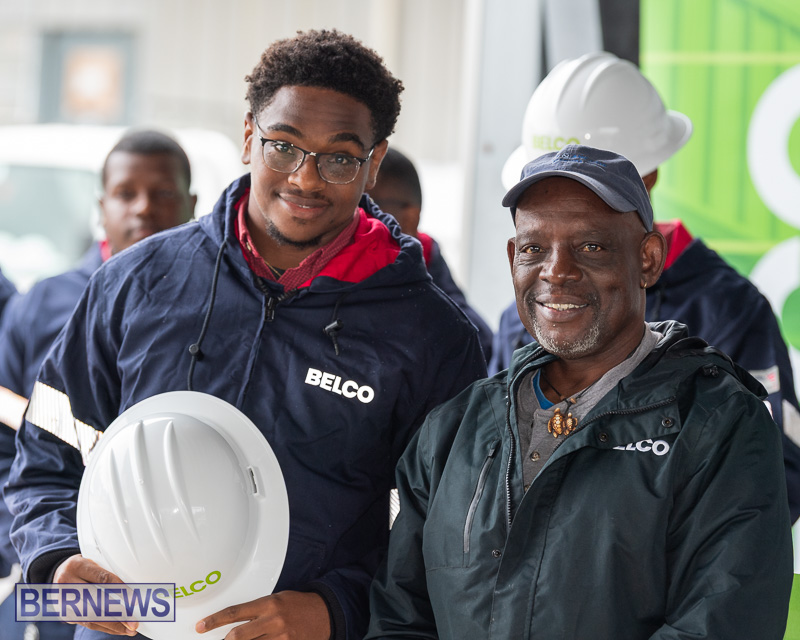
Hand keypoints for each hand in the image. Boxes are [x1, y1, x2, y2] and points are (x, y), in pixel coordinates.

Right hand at [52, 554, 138, 635]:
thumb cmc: (83, 568)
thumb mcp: (94, 561)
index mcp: (78, 566)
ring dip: (113, 625)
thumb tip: (131, 591)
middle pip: (95, 602)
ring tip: (130, 629)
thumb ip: (108, 573)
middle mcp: (67, 584)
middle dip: (118, 614)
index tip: (134, 599)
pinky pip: (88, 624)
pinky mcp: (66, 615)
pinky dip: (105, 627)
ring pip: (91, 617)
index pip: (102, 578)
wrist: (59, 574)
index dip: (119, 589)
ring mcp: (63, 602)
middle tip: (134, 622)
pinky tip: (118, 629)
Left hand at [196, 590, 330, 638]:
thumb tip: (235, 623)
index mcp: (268, 603)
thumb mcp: (277, 599)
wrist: (325, 613)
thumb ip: (257, 611)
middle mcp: (273, 620)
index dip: (214, 621)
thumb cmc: (298, 605)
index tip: (200, 626)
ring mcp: (281, 637)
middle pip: (238, 636)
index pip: (234, 612)